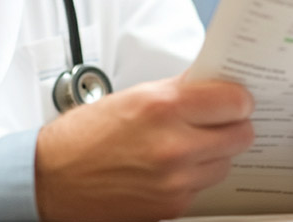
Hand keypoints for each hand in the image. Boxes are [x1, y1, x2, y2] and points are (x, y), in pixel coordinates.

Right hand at [34, 75, 254, 220]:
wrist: (51, 179)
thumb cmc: (82, 136)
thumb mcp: (133, 95)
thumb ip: (178, 90)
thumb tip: (213, 86)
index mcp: (164, 107)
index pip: (236, 101)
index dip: (237, 99)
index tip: (233, 99)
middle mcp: (174, 146)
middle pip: (242, 135)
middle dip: (232, 125)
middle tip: (216, 120)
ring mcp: (176, 181)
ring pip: (226, 163)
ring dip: (215, 153)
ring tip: (187, 144)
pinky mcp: (172, 207)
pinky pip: (203, 186)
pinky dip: (194, 176)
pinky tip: (171, 166)